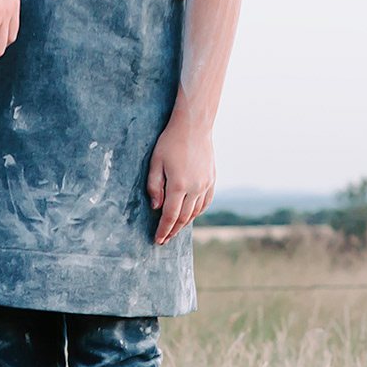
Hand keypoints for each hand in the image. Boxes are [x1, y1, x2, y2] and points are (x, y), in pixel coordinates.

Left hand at [146, 117, 214, 244]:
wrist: (194, 126)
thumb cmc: (170, 142)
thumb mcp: (155, 162)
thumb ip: (155, 187)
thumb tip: (156, 207)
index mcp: (178, 185)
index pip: (169, 216)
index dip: (163, 230)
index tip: (157, 240)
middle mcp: (195, 188)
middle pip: (183, 218)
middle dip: (172, 231)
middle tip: (164, 240)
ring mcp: (205, 185)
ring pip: (195, 213)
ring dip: (184, 224)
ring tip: (174, 230)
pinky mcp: (212, 180)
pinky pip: (205, 203)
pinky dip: (196, 213)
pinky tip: (190, 216)